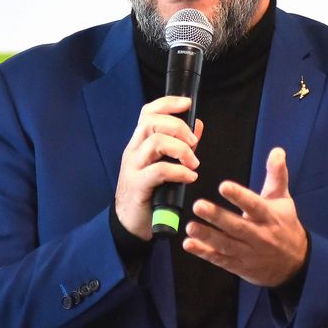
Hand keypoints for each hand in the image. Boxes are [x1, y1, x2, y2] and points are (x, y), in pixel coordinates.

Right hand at [115, 96, 203, 239]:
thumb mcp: (164, 165)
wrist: (130, 223)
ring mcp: (133, 168)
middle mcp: (133, 151)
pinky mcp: (138, 186)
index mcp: (139, 143)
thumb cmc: (150, 192)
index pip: (148, 112)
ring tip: (193, 163)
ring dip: (181, 149)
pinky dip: (179, 171)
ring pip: (155, 142)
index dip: (167, 103)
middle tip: (193, 143)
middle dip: (178, 127)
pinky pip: (159, 170)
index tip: (187, 104)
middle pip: (151, 122)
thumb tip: (197, 125)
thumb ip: (180, 145)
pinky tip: (190, 177)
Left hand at [183, 147, 307, 286]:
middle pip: (237, 226)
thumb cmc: (285, 225)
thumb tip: (277, 150)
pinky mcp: (239, 265)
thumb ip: (276, 174)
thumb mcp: (283, 199)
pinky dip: (204, 253)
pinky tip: (189, 245)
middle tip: (198, 205)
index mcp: (269, 216)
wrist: (295, 264)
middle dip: (217, 217)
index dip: (239, 196)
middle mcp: (259, 235)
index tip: (224, 186)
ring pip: (226, 244)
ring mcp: (248, 252)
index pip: (254, 205)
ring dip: (207, 236)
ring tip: (190, 227)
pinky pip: (220, 259)